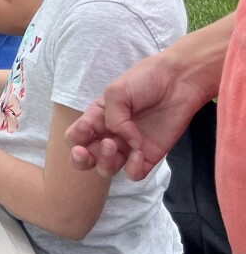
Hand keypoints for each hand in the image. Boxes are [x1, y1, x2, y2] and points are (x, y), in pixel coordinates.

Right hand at [64, 53, 208, 181]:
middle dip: (80, 160)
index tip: (86, 127)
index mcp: (97, 117)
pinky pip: (134, 173)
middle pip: (86, 159)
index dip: (75, 138)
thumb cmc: (145, 80)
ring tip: (115, 145)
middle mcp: (109, 135)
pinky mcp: (148, 156)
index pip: (75, 136)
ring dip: (105, 163)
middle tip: (85, 152)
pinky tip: (138, 153)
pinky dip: (131, 168)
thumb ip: (112, 118)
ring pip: (107, 169)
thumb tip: (122, 141)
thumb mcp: (117, 92)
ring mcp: (128, 147)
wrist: (178, 81)